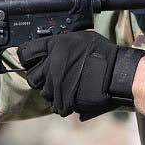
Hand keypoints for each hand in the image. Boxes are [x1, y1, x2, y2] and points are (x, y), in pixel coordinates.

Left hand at [17, 31, 144, 119]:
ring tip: (68, 88)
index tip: (29, 61)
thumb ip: (63, 45)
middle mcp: (51, 65)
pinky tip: (74, 97)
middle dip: (40, 79)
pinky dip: (64, 104)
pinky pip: (57, 106)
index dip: (26, 57)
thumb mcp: (82, 39)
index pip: (26, 52)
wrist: (118, 74)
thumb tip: (52, 50)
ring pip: (44, 93)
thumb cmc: (104, 54)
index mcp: (54, 47)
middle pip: (32, 77)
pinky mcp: (64, 100)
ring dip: (53, 93)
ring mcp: (56, 85)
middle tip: (53, 78)